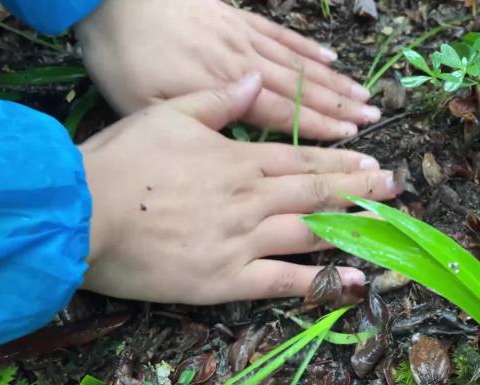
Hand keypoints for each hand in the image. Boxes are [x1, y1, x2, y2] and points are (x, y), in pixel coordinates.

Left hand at [76, 0, 380, 140]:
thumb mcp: (146, 100)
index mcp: (223, 88)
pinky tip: (330, 59)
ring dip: (333, 81)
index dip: (319, 126)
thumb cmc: (125, 57)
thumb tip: (252, 107)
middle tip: (373, 118)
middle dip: (339, 106)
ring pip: (298, 63)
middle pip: (301, 87)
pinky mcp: (237, 20)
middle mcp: (244, 63)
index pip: (283, 112)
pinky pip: (281, 36)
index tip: (352, 136)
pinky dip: (308, 49)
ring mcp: (243, 38)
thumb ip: (198, 112)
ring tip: (364, 94)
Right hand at [80, 74, 399, 303]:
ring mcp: (243, 240)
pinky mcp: (227, 278)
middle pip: (317, 194)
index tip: (372, 162)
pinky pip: (284, 281)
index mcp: (238, 161)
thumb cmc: (122, 161)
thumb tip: (254, 80)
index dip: (341, 163)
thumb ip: (218, 100)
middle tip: (395, 188)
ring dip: (352, 228)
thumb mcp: (169, 114)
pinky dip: (321, 281)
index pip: (302, 161)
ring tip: (386, 225)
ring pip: (311, 234)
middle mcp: (251, 199)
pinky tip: (354, 281)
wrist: (83, 212)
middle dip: (360, 189)